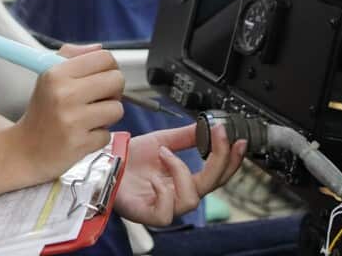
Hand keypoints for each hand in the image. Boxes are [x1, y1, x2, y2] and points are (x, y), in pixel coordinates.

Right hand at [8, 43, 124, 182]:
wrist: (24, 151)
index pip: (104, 58)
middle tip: (99, 99)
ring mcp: (73, 120)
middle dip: (113, 91)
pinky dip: (97, 136)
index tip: (102, 78)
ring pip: (117, 109)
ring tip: (89, 119)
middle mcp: (64, 94)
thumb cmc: (41, 112)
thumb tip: (99, 48)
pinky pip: (107, 134)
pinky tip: (82, 135)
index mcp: (56, 74)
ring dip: (107, 116)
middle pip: (116, 80)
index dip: (109, 68)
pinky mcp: (80, 144)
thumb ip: (72, 57)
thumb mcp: (48, 78)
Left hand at [113, 122, 245, 226]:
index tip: (237, 139)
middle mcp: (178, 195)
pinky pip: (166, 212)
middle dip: (219, 160)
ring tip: (165, 154)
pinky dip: (163, 191)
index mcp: (185, 180)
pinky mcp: (147, 214)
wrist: (104, 163)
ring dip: (181, 171)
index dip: (231, 159)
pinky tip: (154, 177)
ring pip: (191, 199)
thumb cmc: (130, 158)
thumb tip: (208, 126)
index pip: (218, 174)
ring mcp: (165, 207)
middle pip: (212, 186)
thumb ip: (186, 136)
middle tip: (218, 136)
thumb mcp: (162, 140)